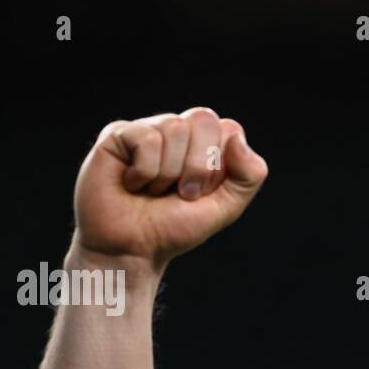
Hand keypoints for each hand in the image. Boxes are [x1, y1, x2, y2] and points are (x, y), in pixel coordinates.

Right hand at [71, 107, 267, 269]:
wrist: (133, 249)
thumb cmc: (174, 227)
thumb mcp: (226, 207)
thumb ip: (249, 175)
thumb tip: (237, 138)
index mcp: (206, 145)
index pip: (230, 129)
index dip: (219, 167)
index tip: (203, 193)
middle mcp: (179, 132)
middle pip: (204, 119)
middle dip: (198, 166)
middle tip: (181, 193)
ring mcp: (149, 129)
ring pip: (175, 127)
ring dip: (168, 173)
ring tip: (153, 191)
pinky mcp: (119, 134)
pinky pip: (146, 138)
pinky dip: (144, 171)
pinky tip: (132, 183)